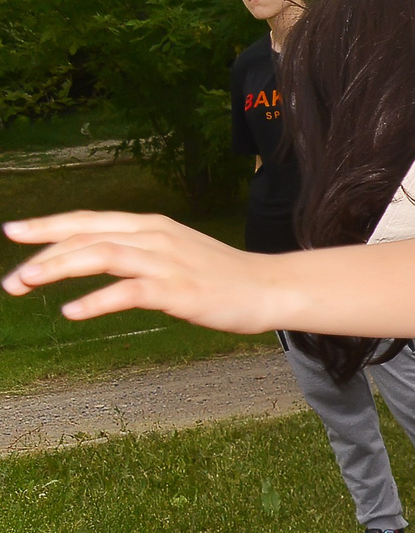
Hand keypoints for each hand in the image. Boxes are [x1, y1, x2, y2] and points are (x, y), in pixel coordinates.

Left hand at [3, 211, 280, 328]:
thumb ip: (136, 251)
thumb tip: (92, 256)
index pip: (89, 220)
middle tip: (11, 280)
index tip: (13, 232)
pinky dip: (96, 300)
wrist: (270, 287)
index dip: (48, 225)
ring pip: (101, 255)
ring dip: (59, 268)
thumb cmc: (221, 275)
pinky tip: (72, 311)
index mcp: (151, 226)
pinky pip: (129, 292)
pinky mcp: (179, 289)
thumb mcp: (174, 252)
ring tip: (26, 283)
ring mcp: (167, 262)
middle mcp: (154, 237)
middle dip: (42, 255)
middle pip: (87, 236)